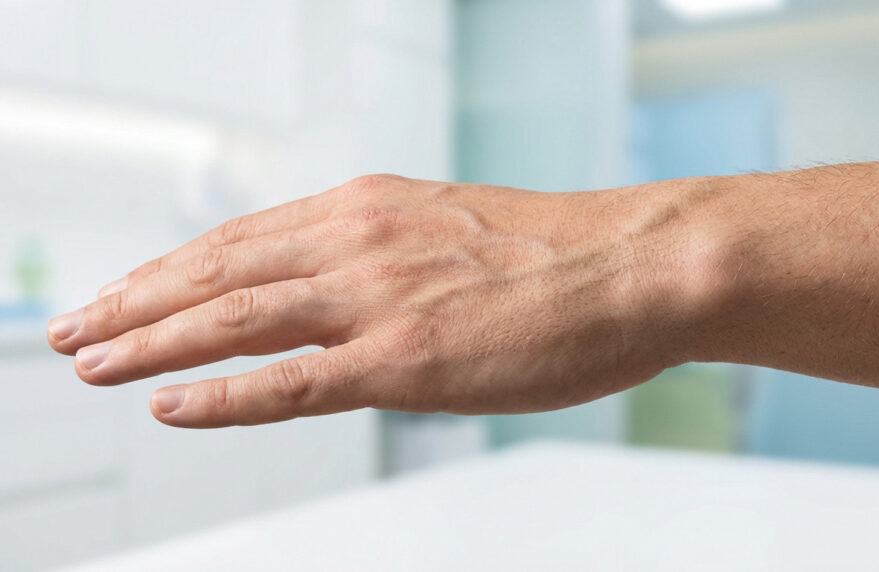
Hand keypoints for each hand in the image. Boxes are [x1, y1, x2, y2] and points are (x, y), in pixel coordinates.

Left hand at [47, 175, 682, 427]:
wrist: (636, 266)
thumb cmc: (563, 258)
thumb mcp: (455, 233)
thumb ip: (394, 257)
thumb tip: (357, 293)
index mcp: (371, 210)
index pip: (244, 239)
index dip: (174, 267)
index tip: (129, 289)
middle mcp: (358, 242)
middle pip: (217, 271)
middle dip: (134, 301)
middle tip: (74, 327)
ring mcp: (376, 299)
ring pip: (233, 319)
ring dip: (149, 341)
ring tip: (88, 361)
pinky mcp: (405, 358)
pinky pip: (290, 382)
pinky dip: (221, 396)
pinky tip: (168, 404)